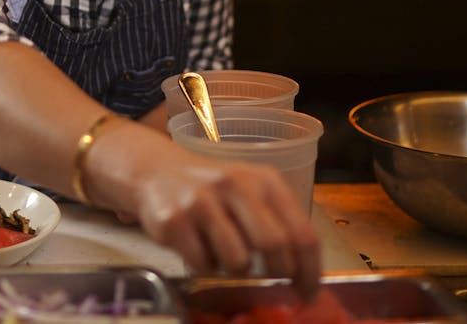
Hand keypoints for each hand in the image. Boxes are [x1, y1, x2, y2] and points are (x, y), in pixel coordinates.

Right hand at [127, 146, 320, 298]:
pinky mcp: (174, 220)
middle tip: (272, 283)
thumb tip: (303, 277)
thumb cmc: (214, 191)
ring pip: (237, 261)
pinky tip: (199, 247)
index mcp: (263, 180)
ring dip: (235, 269)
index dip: (309, 271)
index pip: (301, 232)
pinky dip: (205, 266)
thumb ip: (277, 224)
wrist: (157, 171)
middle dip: (277, 273)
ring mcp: (201, 201)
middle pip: (273, 245)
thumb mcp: (250, 193)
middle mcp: (234, 184)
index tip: (307, 293)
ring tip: (225, 254)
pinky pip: (203, 264)